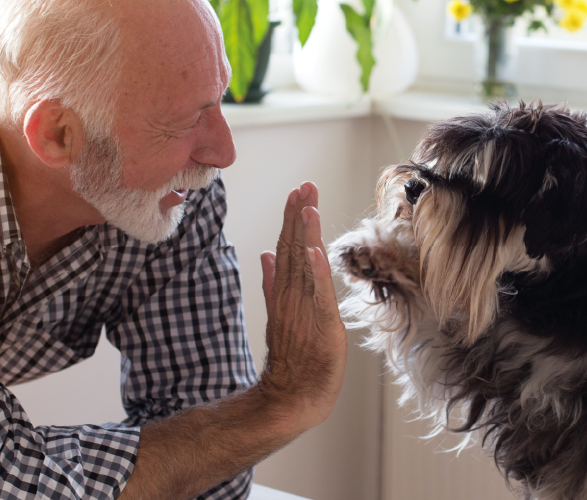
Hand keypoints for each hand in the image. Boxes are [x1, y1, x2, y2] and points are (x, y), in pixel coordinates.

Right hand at [258, 181, 347, 431]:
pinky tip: (315, 250)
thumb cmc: (294, 356)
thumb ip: (272, 283)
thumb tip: (265, 254)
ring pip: (304, 263)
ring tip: (307, 206)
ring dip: (306, 234)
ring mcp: (304, 307)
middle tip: (305, 186)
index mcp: (285, 289)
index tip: (298, 191)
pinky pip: (318, 292)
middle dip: (300, 215)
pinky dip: (316, 271)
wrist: (294, 392)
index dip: (293, 218)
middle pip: (294, 247)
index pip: (288, 246)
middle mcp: (293, 294)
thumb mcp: (281, 313)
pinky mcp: (320, 322)